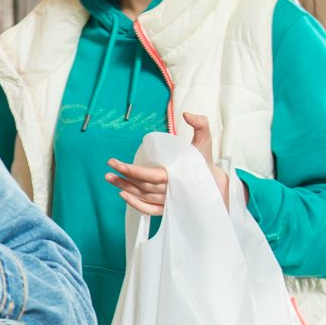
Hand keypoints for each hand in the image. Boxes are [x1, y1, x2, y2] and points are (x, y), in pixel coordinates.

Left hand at [106, 111, 228, 216]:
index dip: (133, 171)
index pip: (151, 176)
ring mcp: (168, 201)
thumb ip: (200, 124)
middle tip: (110, 166)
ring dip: (124, 188)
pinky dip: (135, 205)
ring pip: (142, 196)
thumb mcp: (205, 140)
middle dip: (124, 176)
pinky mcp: (167, 208)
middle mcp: (171, 191)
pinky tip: (123, 195)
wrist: (215, 183)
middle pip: (143, 185)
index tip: (119, 164)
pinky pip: (148, 210)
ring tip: (110, 177)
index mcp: (177, 176)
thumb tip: (186, 114)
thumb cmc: (205, 161)